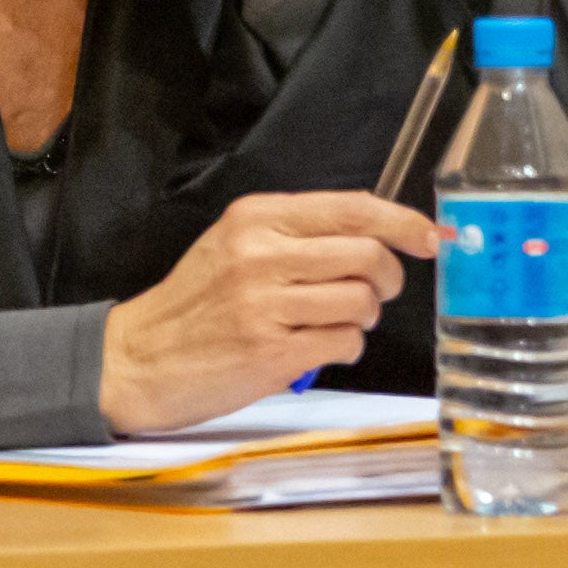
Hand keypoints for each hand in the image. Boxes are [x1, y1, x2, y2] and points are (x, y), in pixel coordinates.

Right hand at [99, 192, 444, 433]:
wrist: (138, 358)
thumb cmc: (196, 304)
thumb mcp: (234, 245)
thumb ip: (296, 235)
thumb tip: (375, 234)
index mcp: (256, 219)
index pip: (352, 208)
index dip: (403, 222)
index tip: (429, 235)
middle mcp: (261, 255)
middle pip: (368, 253)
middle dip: (386, 277)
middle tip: (373, 292)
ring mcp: (266, 304)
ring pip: (361, 301)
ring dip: (364, 317)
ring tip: (337, 323)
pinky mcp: (271, 352)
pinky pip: (345, 342)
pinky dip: (345, 347)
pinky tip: (320, 347)